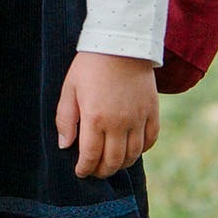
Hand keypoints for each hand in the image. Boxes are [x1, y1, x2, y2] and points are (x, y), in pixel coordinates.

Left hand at [56, 51, 159, 177]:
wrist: (122, 45)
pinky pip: (150, 140)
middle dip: (102, 171)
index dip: (85, 168)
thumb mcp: (69, 89)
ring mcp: (139, 118)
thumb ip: (65, 119)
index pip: (91, 155)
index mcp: (95, 118)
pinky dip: (141, 150)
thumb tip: (65, 146)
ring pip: (133, 154)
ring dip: (121, 164)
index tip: (80, 172)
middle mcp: (119, 122)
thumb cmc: (90, 66)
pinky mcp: (152, 112)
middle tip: (94, 172)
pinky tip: (131, 150)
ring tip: (111, 164)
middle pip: (113, 160)